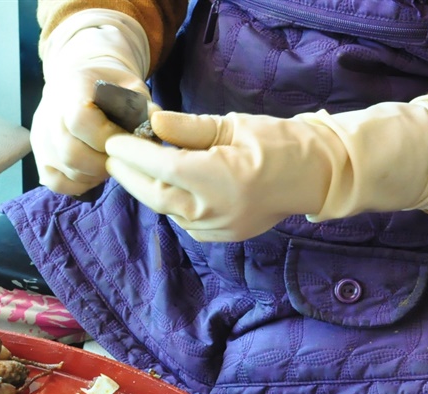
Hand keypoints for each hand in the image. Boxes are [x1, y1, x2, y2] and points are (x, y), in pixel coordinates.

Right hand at [31, 14, 151, 196]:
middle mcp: (48, 115)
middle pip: (71, 153)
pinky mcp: (40, 158)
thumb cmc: (109, 86)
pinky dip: (79, 184)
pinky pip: (57, 183)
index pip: (80, 121)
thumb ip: (143, 106)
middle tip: (122, 159)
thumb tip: (155, 126)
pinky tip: (94, 172)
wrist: (79, 81)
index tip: (128, 141)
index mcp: (70, 88)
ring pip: (66, 171)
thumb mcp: (131, 85)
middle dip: (104, 163)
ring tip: (110, 163)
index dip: (107, 138)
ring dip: (94, 175)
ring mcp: (40, 139)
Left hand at [103, 97, 427, 241]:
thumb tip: (152, 122)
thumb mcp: (232, 126)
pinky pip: (181, 220)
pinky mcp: (218, 237)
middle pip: (155, 194)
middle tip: (112, 155)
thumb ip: (189, 129)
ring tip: (132, 166)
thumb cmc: (278, 142)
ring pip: (166, 210)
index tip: (114, 141)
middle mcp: (214, 210)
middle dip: (129, 175)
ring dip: (146, 188)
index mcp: (219, 179)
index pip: (161, 168)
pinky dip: (167, 202)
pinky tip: (162, 184)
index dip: (132, 155)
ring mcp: (216, 229)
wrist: (315, 175)